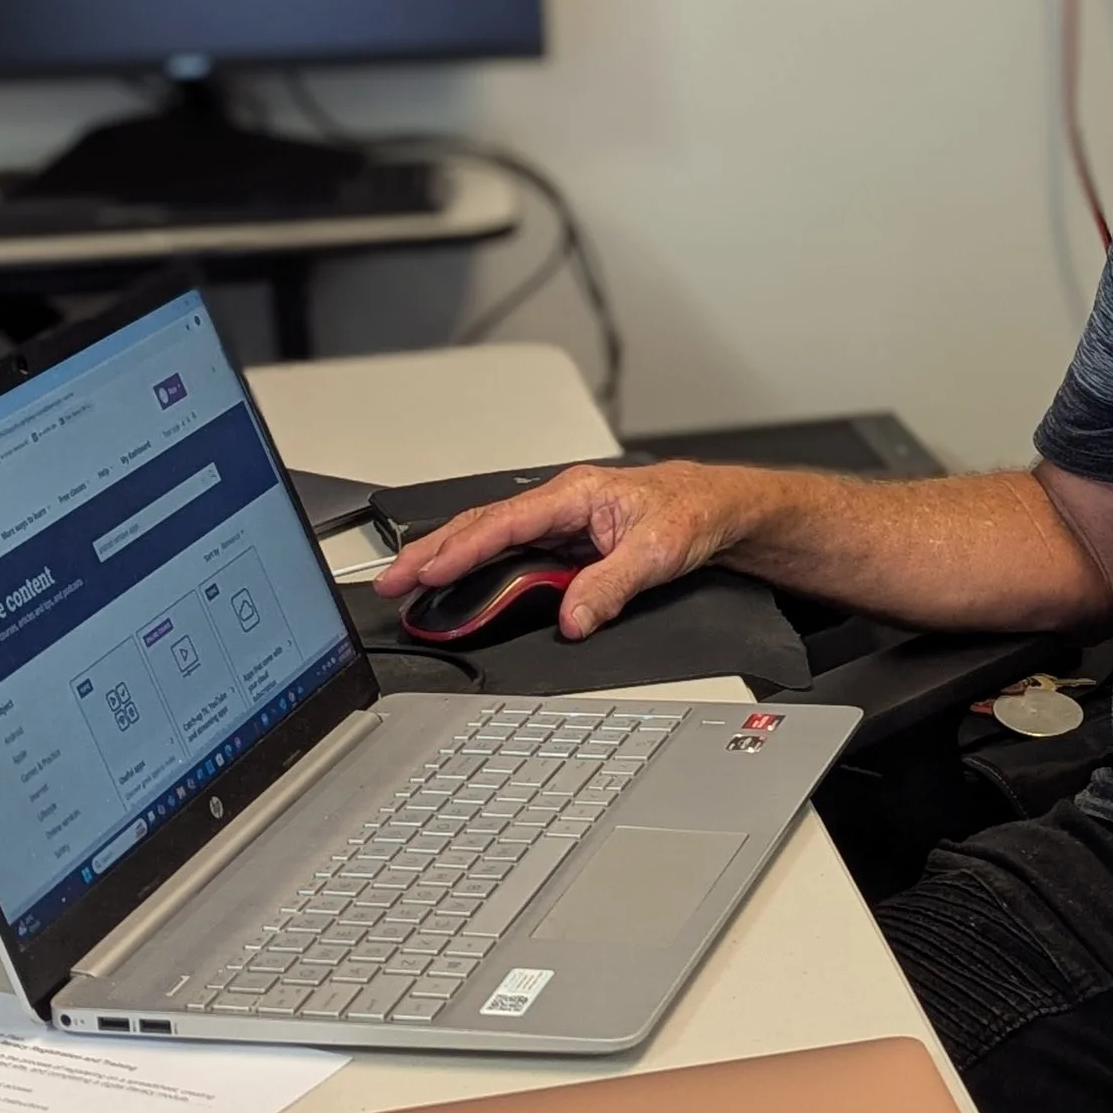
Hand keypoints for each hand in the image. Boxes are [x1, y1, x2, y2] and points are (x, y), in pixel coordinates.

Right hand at [374, 459, 755, 638]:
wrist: (722, 509)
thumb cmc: (694, 513)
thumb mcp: (659, 553)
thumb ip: (611, 585)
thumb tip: (573, 618)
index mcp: (576, 494)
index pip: (505, 523)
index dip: (462, 549)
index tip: (426, 572)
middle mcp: (561, 505)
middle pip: (482, 528)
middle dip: (431, 553)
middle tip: (390, 580)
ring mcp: (561, 524)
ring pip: (491, 540)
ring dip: (448, 560)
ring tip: (407, 584)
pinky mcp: (566, 543)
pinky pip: (512, 555)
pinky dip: (478, 568)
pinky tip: (456, 585)